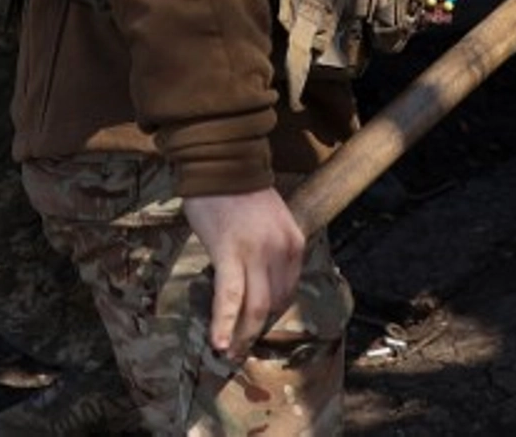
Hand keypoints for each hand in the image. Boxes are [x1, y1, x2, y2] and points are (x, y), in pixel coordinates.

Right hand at [182, 187, 303, 359]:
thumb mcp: (272, 222)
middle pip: (274, 304)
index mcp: (294, 243)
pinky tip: (220, 341)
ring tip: (229, 353)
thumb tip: (259, 279)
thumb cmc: (241, 192)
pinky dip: (225, 322)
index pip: (288, 291)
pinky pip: (230, 296)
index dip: (271, 314)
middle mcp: (281, 251)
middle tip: (241, 347)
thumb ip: (271, 249)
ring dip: (243, 335)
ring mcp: (256, 253)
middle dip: (257, 330)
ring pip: (256, 307)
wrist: (222, 163)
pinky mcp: (229, 253)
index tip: (255, 325)